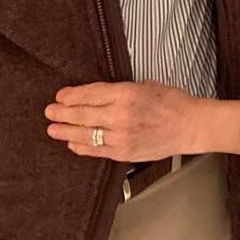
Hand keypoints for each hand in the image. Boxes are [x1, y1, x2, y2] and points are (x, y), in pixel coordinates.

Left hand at [45, 80, 200, 161]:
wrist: (189, 126)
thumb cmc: (171, 101)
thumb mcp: (145, 85)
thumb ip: (120, 91)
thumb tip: (97, 95)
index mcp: (127, 94)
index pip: (92, 94)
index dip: (73, 95)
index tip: (60, 95)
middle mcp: (121, 116)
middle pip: (84, 114)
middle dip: (63, 113)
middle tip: (49, 112)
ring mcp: (122, 137)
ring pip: (87, 134)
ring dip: (67, 131)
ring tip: (53, 129)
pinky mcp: (125, 153)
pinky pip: (98, 150)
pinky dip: (83, 147)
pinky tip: (72, 143)